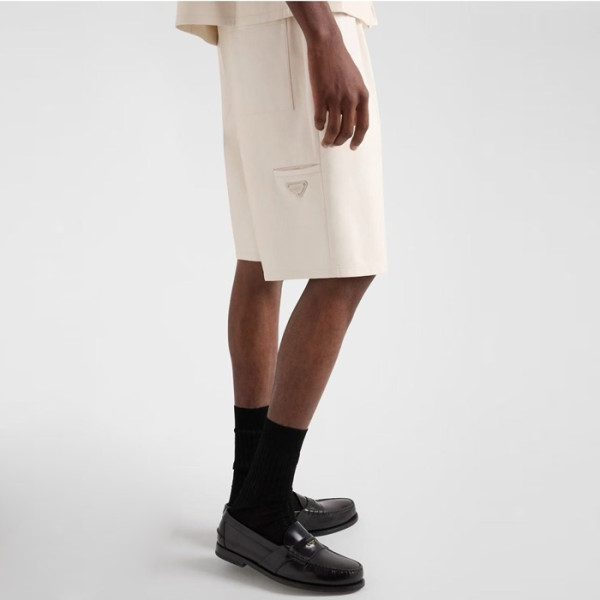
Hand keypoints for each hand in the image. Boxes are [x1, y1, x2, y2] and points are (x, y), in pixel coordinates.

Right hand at [307, 33, 369, 150]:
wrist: (327, 45)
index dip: (358, 139)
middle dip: (340, 142)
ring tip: (325, 142)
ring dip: (329, 139)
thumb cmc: (341, 63)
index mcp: (362, 96)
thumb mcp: (356, 82)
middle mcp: (351, 99)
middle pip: (347, 131)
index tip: (352, 147)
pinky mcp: (321, 96)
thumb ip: (356, 101)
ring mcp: (336, 98)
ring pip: (333, 129)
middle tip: (333, 144)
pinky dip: (319, 126)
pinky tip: (318, 126)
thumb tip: (353, 122)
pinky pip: (320, 119)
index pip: (363, 126)